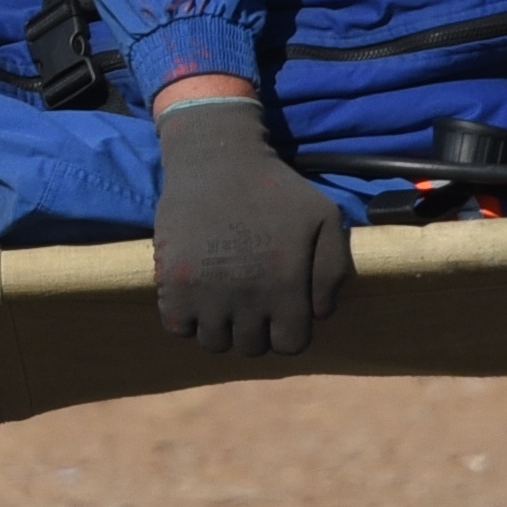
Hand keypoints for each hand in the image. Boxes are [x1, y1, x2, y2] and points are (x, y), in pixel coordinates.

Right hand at [151, 90, 355, 356]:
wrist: (216, 158)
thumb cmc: (274, 187)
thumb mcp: (324, 217)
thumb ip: (333, 270)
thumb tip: (319, 315)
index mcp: (286, 286)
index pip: (290, 344)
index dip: (287, 330)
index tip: (279, 311)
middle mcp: (247, 298)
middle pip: (251, 348)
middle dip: (254, 329)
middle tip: (248, 300)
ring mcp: (207, 293)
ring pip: (214, 343)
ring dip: (220, 327)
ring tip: (221, 300)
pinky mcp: (173, 283)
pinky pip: (178, 328)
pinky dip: (186, 319)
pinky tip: (196, 295)